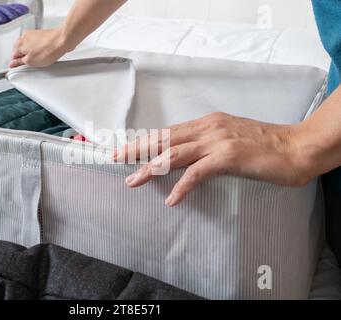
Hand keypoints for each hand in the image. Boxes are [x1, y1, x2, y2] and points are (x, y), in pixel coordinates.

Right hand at [9, 29, 69, 67]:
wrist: (62, 40)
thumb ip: (20, 62)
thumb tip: (13, 64)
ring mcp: (32, 34)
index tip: (19, 66)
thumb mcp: (31, 61)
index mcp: (19, 44)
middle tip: (31, 63)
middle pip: (20, 50)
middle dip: (24, 57)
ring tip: (39, 58)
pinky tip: (44, 53)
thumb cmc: (48, 49)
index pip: (13, 55)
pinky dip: (38, 48)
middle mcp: (24, 37)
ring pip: (28, 46)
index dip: (16, 63)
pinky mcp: (40, 34)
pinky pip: (36, 43)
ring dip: (31, 53)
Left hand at [114, 112, 311, 206]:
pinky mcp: (228, 156)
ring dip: (150, 168)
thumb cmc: (264, 145)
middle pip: (163, 138)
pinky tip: (172, 199)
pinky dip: (182, 185)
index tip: (125, 149)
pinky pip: (197, 172)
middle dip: (136, 149)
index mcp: (206, 123)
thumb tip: (185, 157)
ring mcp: (217, 141)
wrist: (296, 147)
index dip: (144, 140)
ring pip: (174, 154)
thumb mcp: (229, 139)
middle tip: (114, 159)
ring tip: (133, 181)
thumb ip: (206, 144)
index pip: (167, 132)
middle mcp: (208, 128)